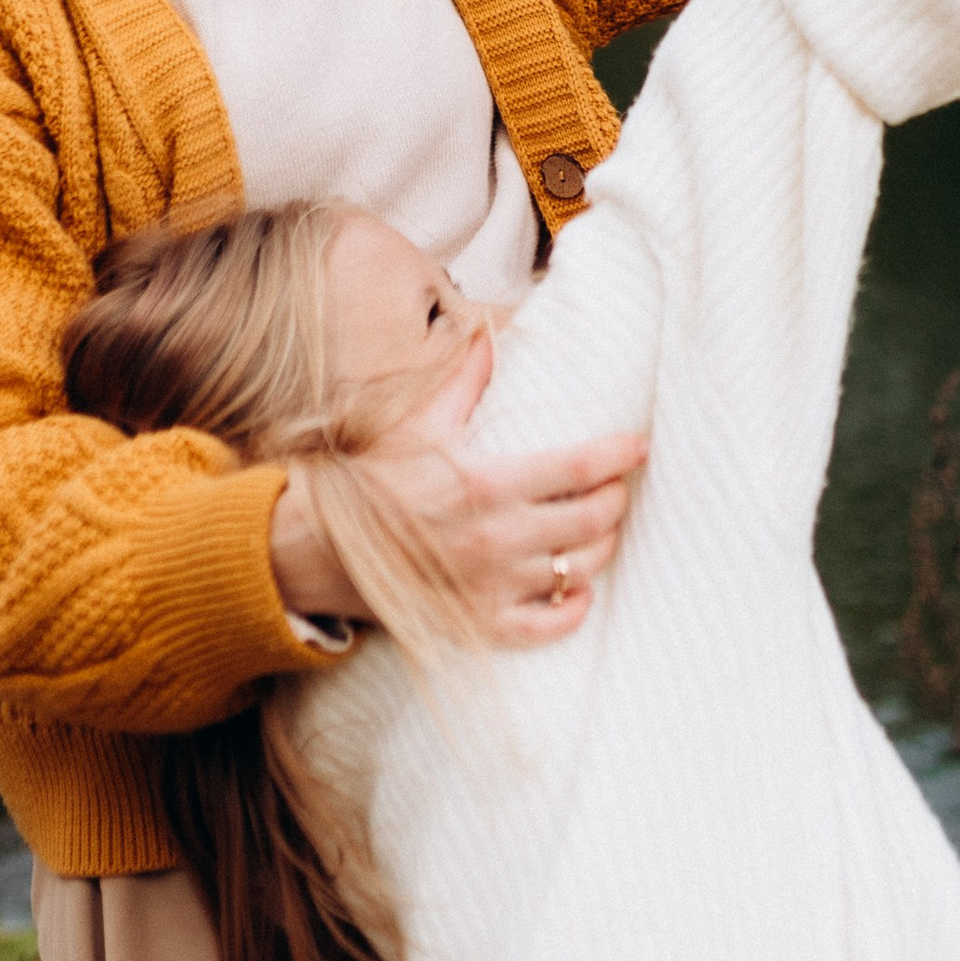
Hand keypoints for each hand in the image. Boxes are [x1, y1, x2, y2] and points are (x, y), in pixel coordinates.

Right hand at [271, 416, 647, 650]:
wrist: (320, 548)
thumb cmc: (375, 481)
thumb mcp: (420, 424)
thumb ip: (464, 382)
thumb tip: (486, 334)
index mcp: (487, 482)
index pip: (580, 467)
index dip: (620, 454)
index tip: (639, 445)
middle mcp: (497, 537)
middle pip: (592, 519)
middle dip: (615, 499)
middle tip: (617, 485)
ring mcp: (491, 586)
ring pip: (578, 569)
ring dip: (602, 546)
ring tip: (602, 527)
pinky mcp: (479, 623)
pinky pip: (546, 626)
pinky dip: (573, 610)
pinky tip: (579, 590)